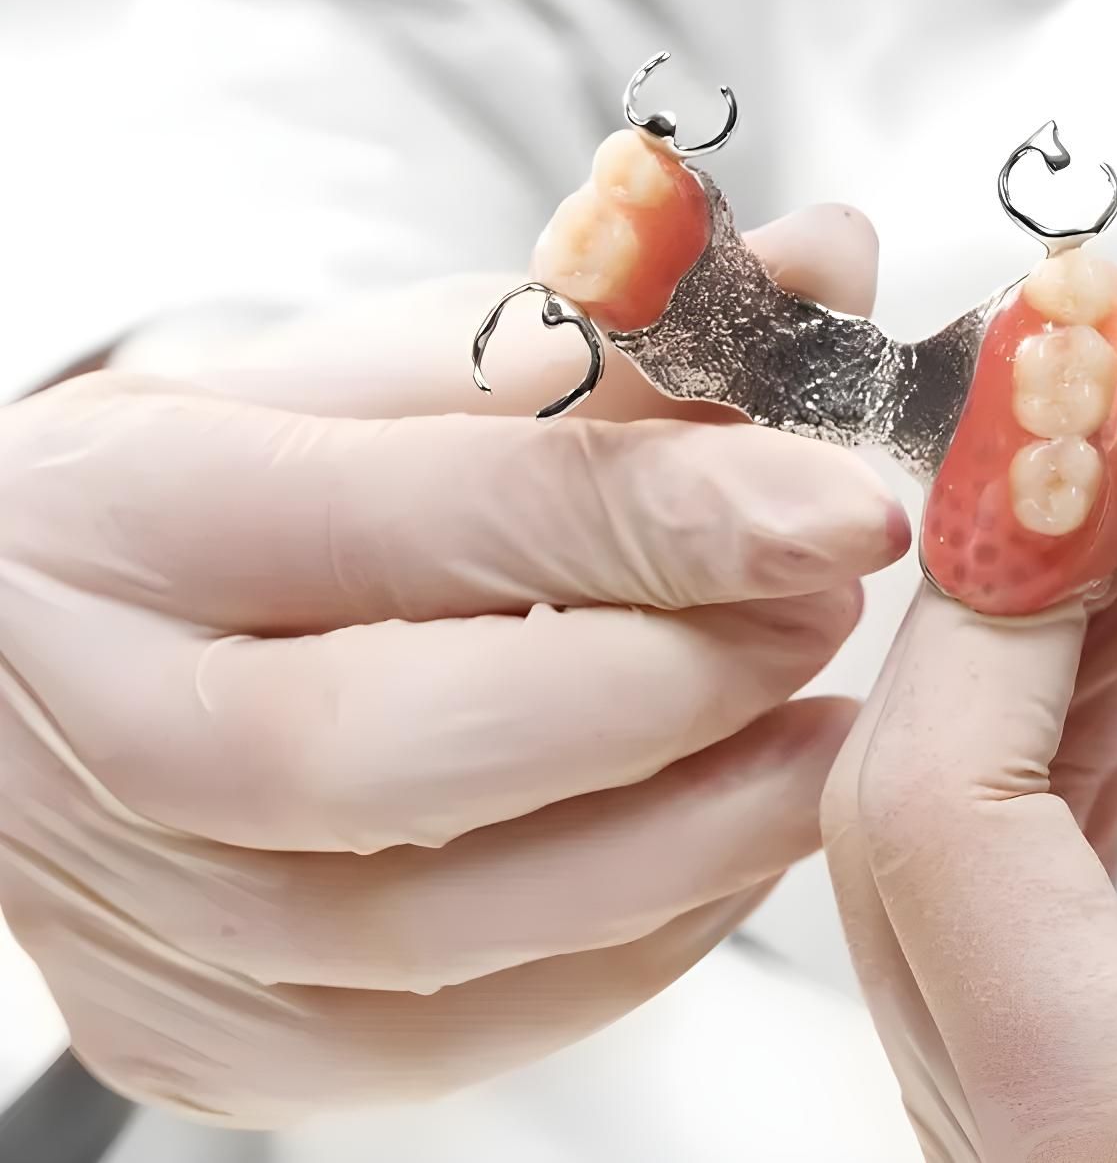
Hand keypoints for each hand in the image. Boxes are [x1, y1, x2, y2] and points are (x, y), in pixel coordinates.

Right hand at [0, 207, 907, 1126]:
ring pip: (451, 924)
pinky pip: (459, 1028)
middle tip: (827, 610)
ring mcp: (142, 919)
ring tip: (818, 733)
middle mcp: (108, 731)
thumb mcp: (371, 380)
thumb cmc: (221, 496)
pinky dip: (628, 938)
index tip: (844, 502)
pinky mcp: (204, 1038)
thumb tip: (820, 269)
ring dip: (692, 831)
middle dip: (678, 684)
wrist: (30, 666)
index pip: (425, 516)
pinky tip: (718, 840)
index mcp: (127, 514)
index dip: (661, 513)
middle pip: (415, 749)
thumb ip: (600, 336)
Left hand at [824, 300, 1116, 1160]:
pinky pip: (1026, 886)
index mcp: (1085, 1147)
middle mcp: (1023, 1159)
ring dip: (1042, 651)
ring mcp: (1053, 1132)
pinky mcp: (1109, 1091)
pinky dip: (1077, 739)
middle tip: (1095, 413)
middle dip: (1007, 590)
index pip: (935, 798)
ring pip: (958, 839)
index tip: (1065, 394)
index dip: (996, 569)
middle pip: (914, 811)